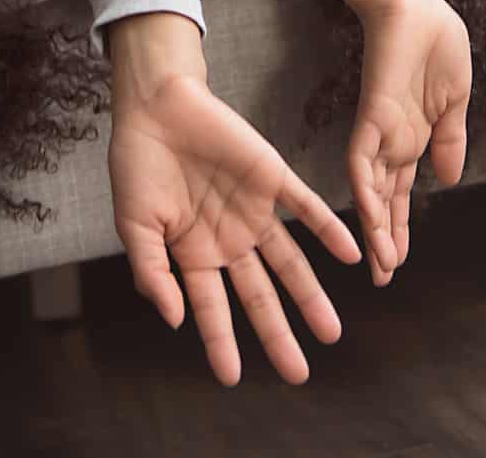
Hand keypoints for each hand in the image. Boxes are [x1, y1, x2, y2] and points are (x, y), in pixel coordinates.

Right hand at [105, 14, 361, 385]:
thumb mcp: (134, 226)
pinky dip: (329, 231)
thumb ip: (153, 274)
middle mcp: (229, 239)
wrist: (156, 105)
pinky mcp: (272, 177)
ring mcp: (254, 211)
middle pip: (260, 296)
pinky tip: (350, 255)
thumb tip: (176, 321)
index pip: (213, 308)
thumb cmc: (137, 165)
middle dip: (278, 334)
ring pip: (290, 262)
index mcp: (195, 254)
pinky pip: (306, 209)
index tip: (232, 379)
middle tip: (299, 374)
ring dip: (311, 295)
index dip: (221, 343)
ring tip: (331, 331)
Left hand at [350, 0, 471, 284]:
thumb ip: (450, 140)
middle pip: (384, 201)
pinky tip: (368, 214)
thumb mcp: (454, 102)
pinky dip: (365, 185)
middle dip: (385, 240)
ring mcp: (379, 130)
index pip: (401, 193)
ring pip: (371, 189)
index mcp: (412, 139)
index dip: (400, 227)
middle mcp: (392, 142)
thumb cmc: (435, 45)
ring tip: (382, 263)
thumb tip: (449, 181)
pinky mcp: (372, 114)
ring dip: (376, 226)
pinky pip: (362, 156)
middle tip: (384, 280)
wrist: (417, 6)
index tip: (401, 262)